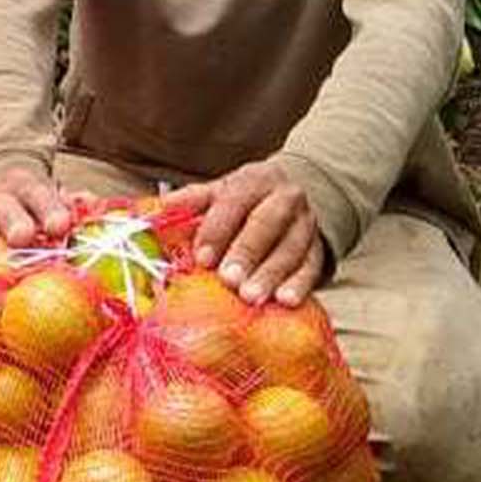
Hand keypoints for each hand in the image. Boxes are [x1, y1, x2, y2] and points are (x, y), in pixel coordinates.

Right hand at [0, 163, 73, 273]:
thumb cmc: (30, 202)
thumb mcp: (50, 195)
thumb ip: (70, 203)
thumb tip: (91, 201)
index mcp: (28, 190)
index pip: (41, 196)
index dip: (50, 210)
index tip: (60, 226)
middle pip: (4, 206)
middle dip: (12, 220)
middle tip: (21, 237)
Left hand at [159, 157, 322, 306]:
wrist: (294, 194)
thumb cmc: (246, 199)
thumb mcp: (222, 190)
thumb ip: (194, 199)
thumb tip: (162, 206)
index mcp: (256, 180)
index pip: (235, 201)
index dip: (217, 229)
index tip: (201, 257)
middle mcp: (286, 198)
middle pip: (267, 224)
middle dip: (247, 253)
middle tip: (228, 280)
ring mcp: (306, 224)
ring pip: (291, 248)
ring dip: (271, 274)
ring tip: (252, 297)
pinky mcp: (318, 248)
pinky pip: (312, 267)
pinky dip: (300, 285)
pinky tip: (286, 301)